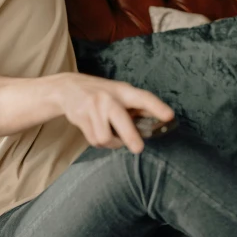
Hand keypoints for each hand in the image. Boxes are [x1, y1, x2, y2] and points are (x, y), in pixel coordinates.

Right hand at [58, 73, 173, 153]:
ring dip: (112, 143)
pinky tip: (98, 132)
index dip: (156, 107)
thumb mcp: (120, 93)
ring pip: (105, 137)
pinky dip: (99, 143)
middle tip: (138, 149)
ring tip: (112, 136)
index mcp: (123, 91)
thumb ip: (138, 106)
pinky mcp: (80, 117)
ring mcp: (92, 107)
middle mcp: (107, 98)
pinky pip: (94, 141)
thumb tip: (161, 120)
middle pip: (120, 119)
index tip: (169, 116)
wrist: (68, 88)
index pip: (143, 98)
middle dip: (130, 136)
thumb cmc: (101, 92)